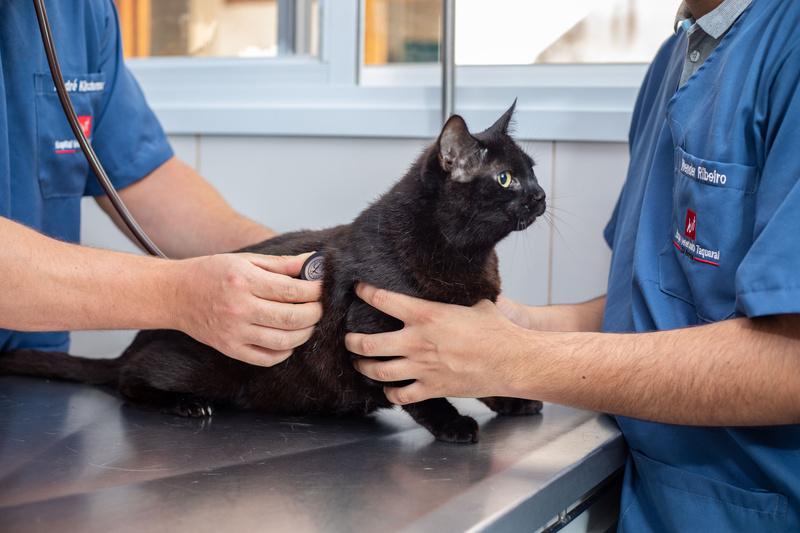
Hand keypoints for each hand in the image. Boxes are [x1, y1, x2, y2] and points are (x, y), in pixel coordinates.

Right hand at [172, 252, 322, 366]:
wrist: (175, 294)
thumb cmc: (211, 273)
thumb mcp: (246, 260)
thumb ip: (282, 264)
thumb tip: (313, 262)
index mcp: (245, 281)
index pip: (292, 290)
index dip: (314, 291)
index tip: (321, 288)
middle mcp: (240, 308)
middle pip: (292, 318)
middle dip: (314, 313)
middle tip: (319, 307)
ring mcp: (235, 332)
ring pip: (284, 341)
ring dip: (304, 333)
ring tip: (308, 323)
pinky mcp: (230, 349)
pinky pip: (267, 359)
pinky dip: (285, 352)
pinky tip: (288, 339)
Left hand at [345, 284, 525, 403]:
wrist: (511, 361)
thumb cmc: (496, 329)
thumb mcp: (474, 303)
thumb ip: (454, 298)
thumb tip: (455, 284)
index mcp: (426, 314)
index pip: (383, 300)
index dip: (366, 292)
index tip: (358, 290)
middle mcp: (417, 341)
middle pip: (368, 343)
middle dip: (352, 341)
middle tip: (349, 338)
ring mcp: (422, 367)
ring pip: (378, 370)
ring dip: (364, 367)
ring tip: (360, 363)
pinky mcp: (431, 388)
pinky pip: (400, 394)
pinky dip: (390, 393)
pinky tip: (389, 388)